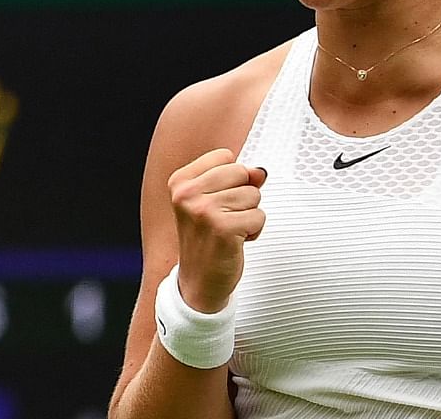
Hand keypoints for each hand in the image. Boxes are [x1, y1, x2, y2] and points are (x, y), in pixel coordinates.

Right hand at [167, 148, 266, 312]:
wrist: (198, 282)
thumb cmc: (207, 240)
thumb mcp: (214, 201)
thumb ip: (236, 179)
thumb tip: (260, 171)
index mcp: (180, 182)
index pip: (225, 156)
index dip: (231, 179)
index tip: (217, 200)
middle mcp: (187, 194)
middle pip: (242, 172)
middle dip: (243, 196)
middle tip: (225, 217)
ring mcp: (203, 211)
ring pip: (253, 195)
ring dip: (248, 215)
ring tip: (229, 230)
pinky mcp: (223, 228)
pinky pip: (259, 216)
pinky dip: (254, 231)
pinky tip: (235, 241)